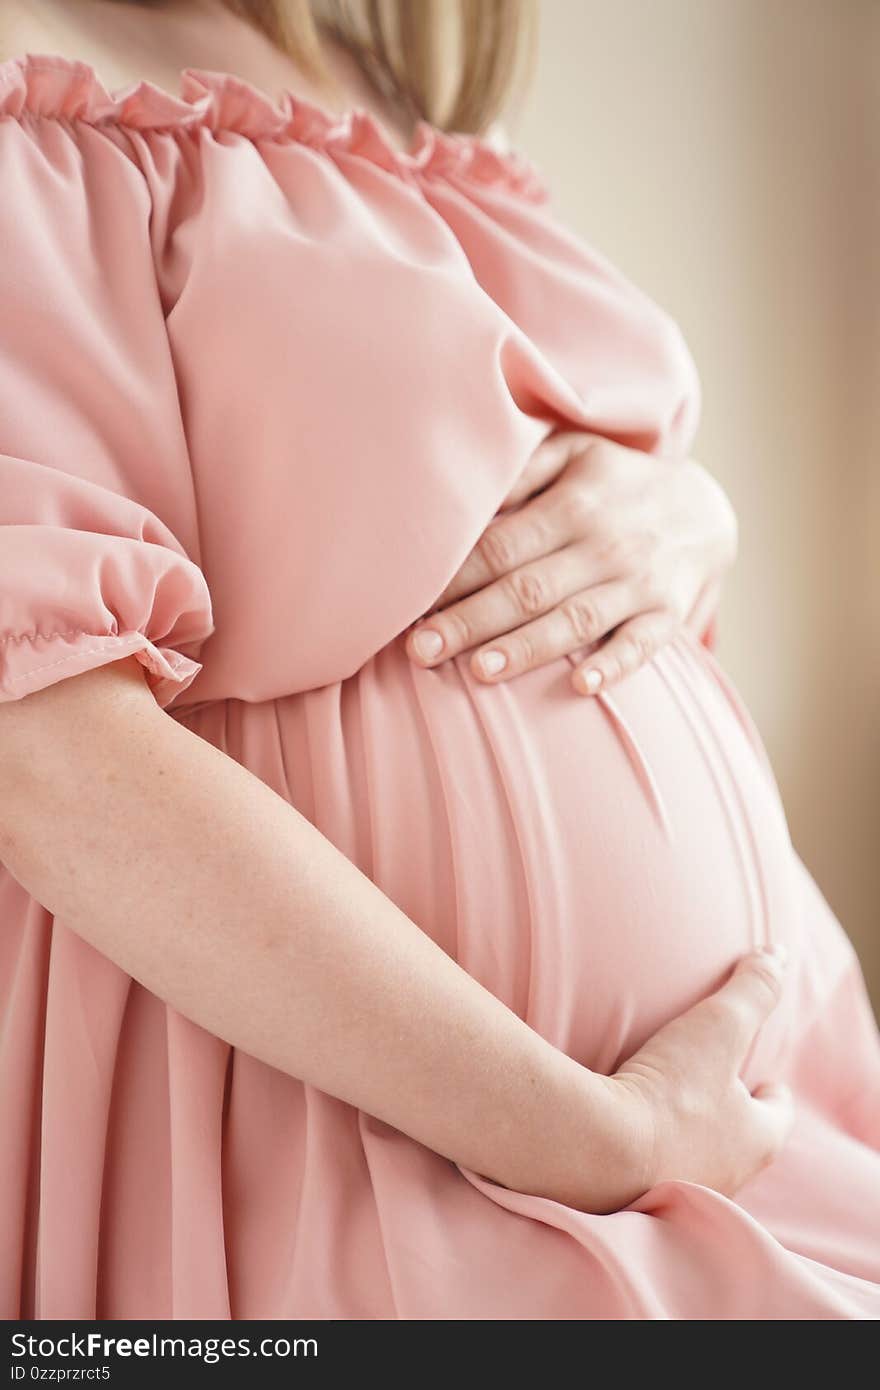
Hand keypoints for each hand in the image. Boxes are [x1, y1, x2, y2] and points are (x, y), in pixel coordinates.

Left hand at [405, 430, 737, 694]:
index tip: (411, 605)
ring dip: (527, 647)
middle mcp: (605, 543)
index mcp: (573, 503)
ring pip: (575, 620)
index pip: (500, 546)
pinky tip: (582, 686)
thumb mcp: (574, 455)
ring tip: (479, 672)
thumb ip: (521, 470)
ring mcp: (639, 582)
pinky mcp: (668, 614)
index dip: (454, 577)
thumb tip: (464, 494)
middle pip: (526, 588)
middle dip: (470, 620)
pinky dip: (615, 665)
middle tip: (420, 651)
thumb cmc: (616, 485)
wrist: (705, 509)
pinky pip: (642, 645)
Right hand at [592, 947, 793, 1211]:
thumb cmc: (671, 1092)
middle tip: (713, 1085)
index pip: (776, 1115)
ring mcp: (677, 1189)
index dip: (771, 1092)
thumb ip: (752, 989)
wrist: (597, 1150)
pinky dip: (645, 1146)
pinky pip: (649, 1167)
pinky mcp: (632, 1196)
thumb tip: (778, 953)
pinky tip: (624, 1126)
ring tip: (666, 1103)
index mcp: (755, 1139)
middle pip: (737, 1139)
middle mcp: (724, 1175)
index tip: (763, 1078)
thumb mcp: (719, 1027)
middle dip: (729, 1113)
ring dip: (685, 1132)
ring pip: (693, 1157)